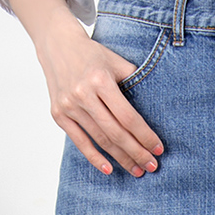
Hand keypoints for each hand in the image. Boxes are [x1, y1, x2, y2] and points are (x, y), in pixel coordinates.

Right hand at [5, 0, 162, 177]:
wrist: (57, 45)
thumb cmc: (93, 55)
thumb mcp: (116, 61)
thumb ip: (135, 82)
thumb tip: (156, 109)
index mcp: (100, 80)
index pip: (128, 117)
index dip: (145, 136)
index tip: (158, 149)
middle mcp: (82, 94)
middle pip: (115, 132)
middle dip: (136, 152)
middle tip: (151, 166)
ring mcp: (68, 106)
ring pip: (100, 139)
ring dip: (120, 158)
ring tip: (136, 170)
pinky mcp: (58, 114)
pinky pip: (79, 141)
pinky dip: (94, 157)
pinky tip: (109, 169)